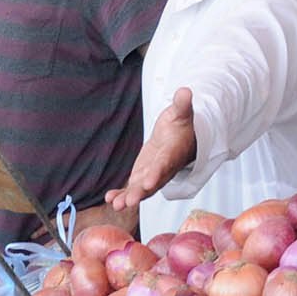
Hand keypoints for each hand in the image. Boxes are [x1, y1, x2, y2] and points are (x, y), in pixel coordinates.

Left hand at [105, 87, 196, 215]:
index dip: (157, 173)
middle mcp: (163, 168)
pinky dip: (122, 194)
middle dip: (141, 192)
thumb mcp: (181, 113)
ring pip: (141, 189)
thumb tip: (186, 90)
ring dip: (129, 198)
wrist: (180, 138)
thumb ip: (182, 105)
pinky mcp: (143, 176)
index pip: (165, 164)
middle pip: (152, 183)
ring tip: (116, 205)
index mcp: (172, 153)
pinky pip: (132, 188)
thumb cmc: (181, 125)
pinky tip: (110, 198)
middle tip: (129, 202)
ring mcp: (152, 175)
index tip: (149, 182)